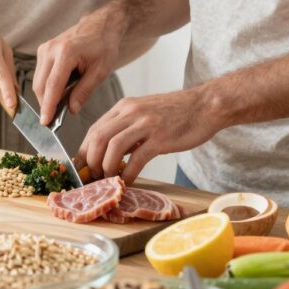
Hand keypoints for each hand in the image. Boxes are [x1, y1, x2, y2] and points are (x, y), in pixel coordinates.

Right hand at [33, 7, 124, 124]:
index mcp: (66, 53)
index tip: (45, 122)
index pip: (52, 86)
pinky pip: (40, 74)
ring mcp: (44, 49)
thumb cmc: (104, 46)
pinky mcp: (43, 50)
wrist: (100, 25)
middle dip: (45, 104)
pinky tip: (59, 91)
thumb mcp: (101, 71)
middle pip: (40, 85)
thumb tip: (71, 110)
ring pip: (38, 81)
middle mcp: (51, 49)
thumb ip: (84, 91)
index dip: (48, 106)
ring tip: (60, 105)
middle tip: (55, 119)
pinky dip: (47, 86)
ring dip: (46, 96)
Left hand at [77, 88, 225, 184]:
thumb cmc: (178, 113)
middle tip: (94, 178)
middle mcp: (131, 113)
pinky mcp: (160, 138)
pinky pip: (137, 159)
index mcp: (124, 107)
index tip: (82, 168)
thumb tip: (110, 152)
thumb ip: (127, 128)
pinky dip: (128, 174)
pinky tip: (128, 182)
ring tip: (109, 181)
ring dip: (107, 169)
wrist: (206, 105)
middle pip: (98, 138)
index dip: (84, 151)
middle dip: (91, 162)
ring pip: (112, 148)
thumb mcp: (145, 113)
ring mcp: (146, 124)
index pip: (94, 129)